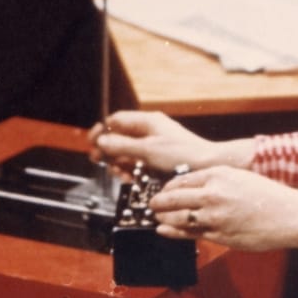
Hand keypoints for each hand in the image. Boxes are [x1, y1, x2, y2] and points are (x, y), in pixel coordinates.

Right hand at [87, 110, 250, 177]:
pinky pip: (137, 162)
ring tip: (118, 171)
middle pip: (119, 136)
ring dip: (119, 161)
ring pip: (126, 151)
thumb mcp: (147, 150)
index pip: (117, 120)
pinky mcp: (157, 159)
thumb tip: (101, 140)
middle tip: (99, 160)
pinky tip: (129, 177)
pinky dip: (130, 169)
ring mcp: (153, 144)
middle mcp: (149, 130)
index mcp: (148, 121)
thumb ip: (123, 145)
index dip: (102, 130)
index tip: (91, 142)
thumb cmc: (182, 155)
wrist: (206, 166)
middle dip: (108, 149)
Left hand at [150, 166, 297, 252]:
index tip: (163, 190)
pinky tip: (163, 229)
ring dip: (163, 217)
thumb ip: (217, 180)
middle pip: (174, 197)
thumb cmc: (269, 195)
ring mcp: (213, 215)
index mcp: (218, 174)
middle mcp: (212, 193)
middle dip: (158, 202)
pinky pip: (188, 233)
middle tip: (152, 204)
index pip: (181, 179)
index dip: (167, 186)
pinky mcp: (217, 234)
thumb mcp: (240, 177)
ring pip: (177, 217)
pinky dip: (172, 231)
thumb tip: (195, 187)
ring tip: (156, 217)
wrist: (289, 214)